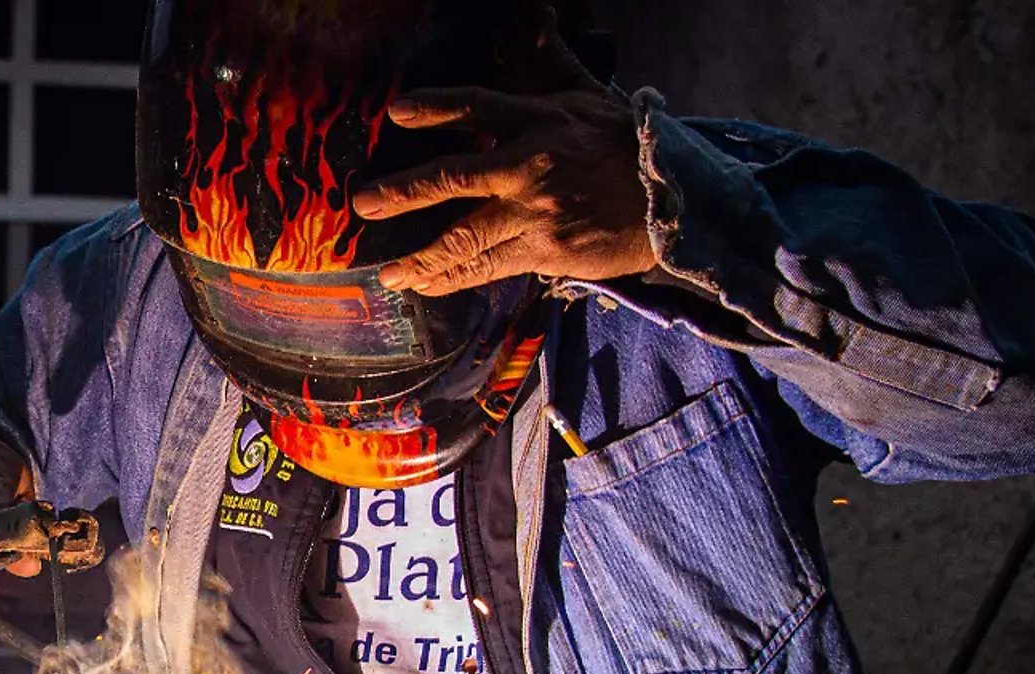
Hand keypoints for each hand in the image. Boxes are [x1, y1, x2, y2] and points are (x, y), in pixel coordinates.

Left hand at [350, 86, 655, 295]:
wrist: (670, 200)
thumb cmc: (620, 145)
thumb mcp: (587, 95)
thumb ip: (551, 61)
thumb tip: (538, 11)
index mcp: (540, 119)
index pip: (478, 106)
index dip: (436, 107)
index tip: (397, 112)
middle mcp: (531, 165)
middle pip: (455, 177)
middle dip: (405, 192)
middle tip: (365, 204)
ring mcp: (536, 212)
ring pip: (465, 238)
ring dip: (421, 258)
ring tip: (390, 273)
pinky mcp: (545, 251)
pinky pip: (488, 268)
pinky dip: (453, 280)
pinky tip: (425, 286)